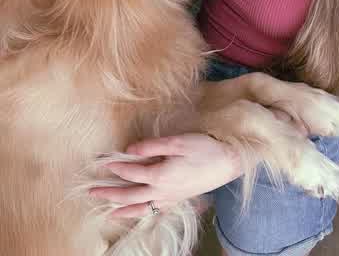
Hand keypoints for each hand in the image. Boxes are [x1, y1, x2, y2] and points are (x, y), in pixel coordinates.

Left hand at [89, 133, 241, 217]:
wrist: (229, 163)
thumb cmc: (205, 149)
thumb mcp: (178, 141)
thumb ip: (152, 146)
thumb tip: (131, 149)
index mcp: (160, 175)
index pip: (131, 172)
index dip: (116, 166)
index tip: (103, 162)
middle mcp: (162, 191)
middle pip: (130, 195)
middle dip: (109, 193)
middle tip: (91, 192)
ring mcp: (170, 198)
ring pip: (140, 207)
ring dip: (122, 209)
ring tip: (107, 211)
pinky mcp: (178, 199)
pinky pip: (154, 210)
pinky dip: (141, 213)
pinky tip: (137, 212)